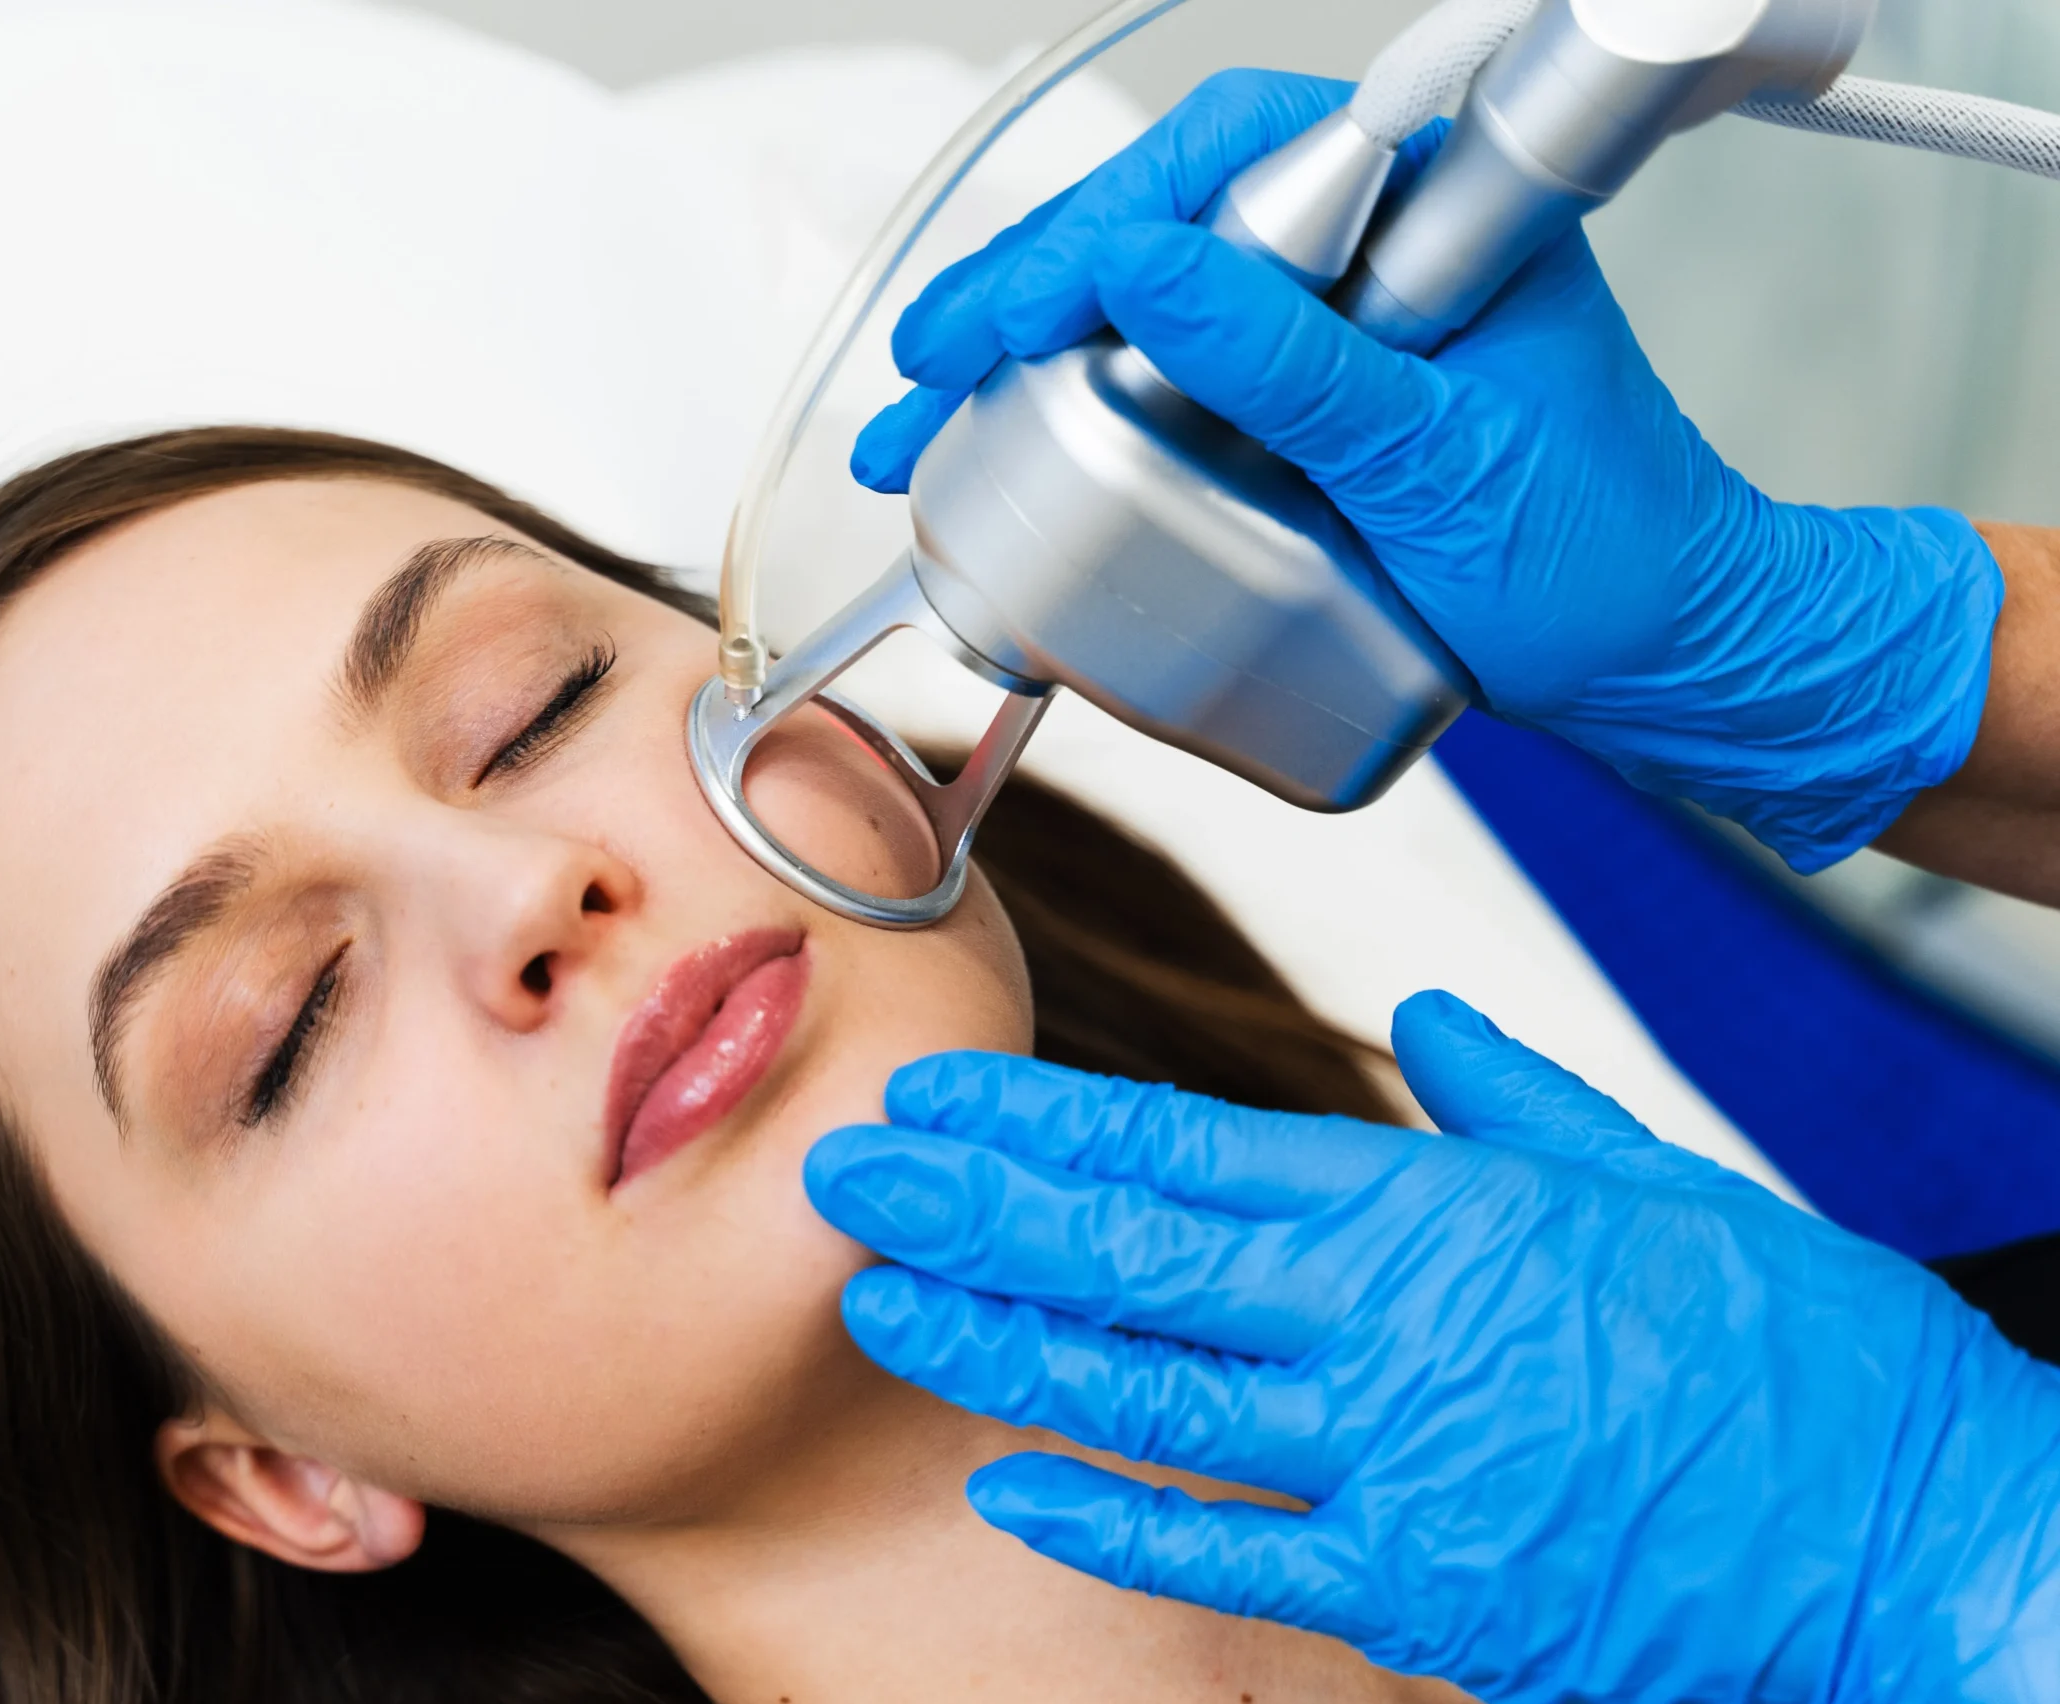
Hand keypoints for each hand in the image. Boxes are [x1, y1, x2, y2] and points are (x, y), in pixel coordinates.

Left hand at [802, 993, 2059, 1703]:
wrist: (1922, 1527)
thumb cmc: (1802, 1348)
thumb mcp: (1655, 1171)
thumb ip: (1510, 1092)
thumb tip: (1422, 1017)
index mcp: (1438, 1205)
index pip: (1188, 1148)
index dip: (1041, 1125)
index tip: (938, 1100)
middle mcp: (1391, 1322)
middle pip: (1131, 1256)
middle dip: (972, 1212)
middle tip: (847, 1177)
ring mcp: (1397, 1460)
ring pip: (1147, 1393)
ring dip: (998, 1345)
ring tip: (881, 1302)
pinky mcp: (1424, 1587)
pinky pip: (1231, 1548)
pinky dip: (1110, 1519)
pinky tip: (1009, 1488)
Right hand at [854, 68, 2002, 871]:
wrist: (1662, 663)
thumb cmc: (1603, 558)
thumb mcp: (1435, 457)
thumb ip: (1291, 359)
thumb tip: (1140, 270)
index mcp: (1433, 208)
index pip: (1234, 160)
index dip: (1102, 226)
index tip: (1014, 315)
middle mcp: (1375, 250)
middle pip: (1164, 227)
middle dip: (1026, 296)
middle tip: (927, 369)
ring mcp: (1336, 333)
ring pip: (1151, 308)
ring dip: (1025, 365)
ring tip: (921, 432)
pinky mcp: (1309, 412)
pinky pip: (1176, 386)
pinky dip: (1081, 419)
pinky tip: (1005, 460)